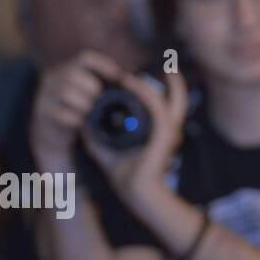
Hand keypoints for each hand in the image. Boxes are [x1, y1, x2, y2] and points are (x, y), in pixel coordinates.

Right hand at [28, 51, 125, 170]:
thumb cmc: (80, 108)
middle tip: (99, 98)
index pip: (85, 58)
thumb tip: (135, 77)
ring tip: (91, 110)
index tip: (119, 77)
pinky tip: (81, 122)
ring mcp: (44, 96)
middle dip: (92, 87)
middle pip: (74, 74)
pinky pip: (59, 113)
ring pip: (65, 91)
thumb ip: (108, 82)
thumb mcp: (91, 91)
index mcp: (68, 69)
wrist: (54, 132)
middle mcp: (53, 78)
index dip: (104, 65)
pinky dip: (75, 118)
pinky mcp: (42, 115)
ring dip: (84, 103)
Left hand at [79, 69, 187, 216]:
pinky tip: (129, 82)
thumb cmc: (127, 176)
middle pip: (178, 97)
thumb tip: (80, 119)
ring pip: (163, 98)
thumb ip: (96, 134)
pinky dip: (143, 92)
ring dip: (146, 83)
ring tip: (129, 74)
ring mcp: (169, 131)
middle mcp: (169, 129)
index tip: (140, 78)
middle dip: (174, 81)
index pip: (166, 105)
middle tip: (166, 64)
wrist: (138, 195)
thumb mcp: (107, 149)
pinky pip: (155, 106)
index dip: (158, 89)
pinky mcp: (163, 135)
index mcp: (161, 132)